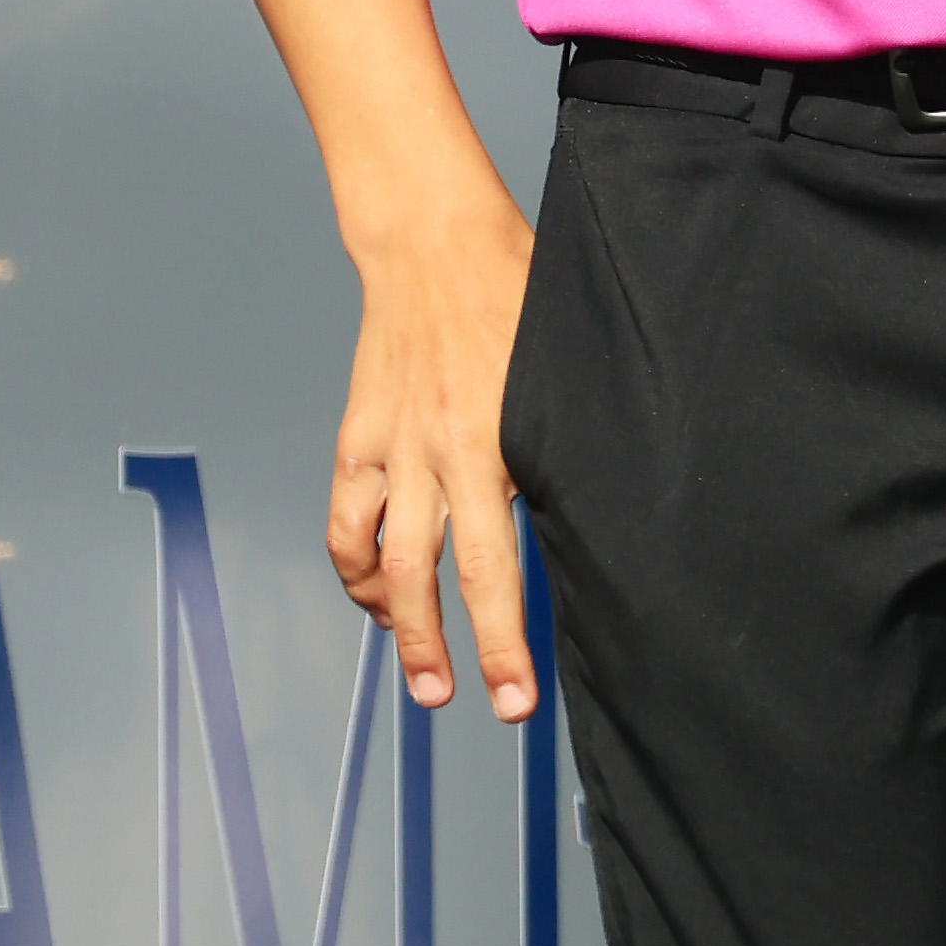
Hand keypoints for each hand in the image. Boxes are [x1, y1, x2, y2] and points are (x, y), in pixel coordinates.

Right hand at [326, 185, 537, 714]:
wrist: (432, 242)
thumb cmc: (516, 294)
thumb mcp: (562, 371)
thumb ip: (566, 445)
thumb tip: (598, 516)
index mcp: (497, 442)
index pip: (499, 566)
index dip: (506, 641)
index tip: (516, 699)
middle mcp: (439, 454)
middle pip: (439, 577)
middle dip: (455, 652)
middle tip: (473, 704)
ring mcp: (391, 448)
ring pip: (382, 559)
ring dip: (399, 626)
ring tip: (425, 676)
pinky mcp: (358, 437)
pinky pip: (347, 521)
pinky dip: (357, 568)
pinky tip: (378, 596)